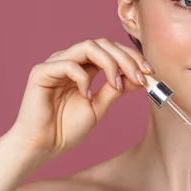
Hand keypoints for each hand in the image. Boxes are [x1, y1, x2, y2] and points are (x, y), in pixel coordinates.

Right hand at [8, 38, 152, 156]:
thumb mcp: (100, 106)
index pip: (111, 50)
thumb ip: (116, 89)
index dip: (132, 57)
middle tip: (140, 77)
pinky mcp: (41, 72)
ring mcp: (55, 64)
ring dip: (110, 63)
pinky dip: (84, 78)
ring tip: (116, 85)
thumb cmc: (67, 128)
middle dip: (126, 58)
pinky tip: (86, 96)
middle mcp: (70, 60)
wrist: (45, 146)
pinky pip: (69, 64)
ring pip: (88, 46)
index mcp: (85, 66)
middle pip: (103, 43)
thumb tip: (139, 77)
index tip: (149, 72)